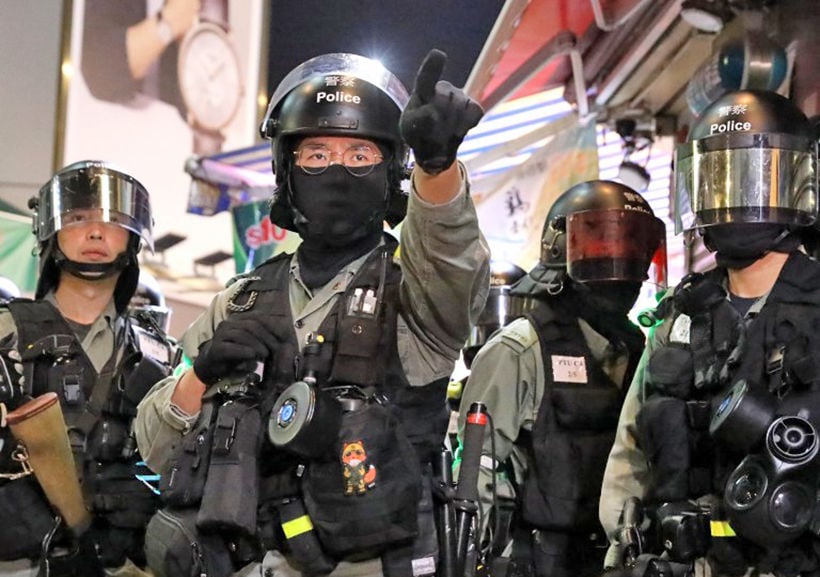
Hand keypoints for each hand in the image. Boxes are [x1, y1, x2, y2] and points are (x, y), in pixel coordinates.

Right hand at [193, 313, 278, 385]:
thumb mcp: (253, 344)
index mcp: (239, 319)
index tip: (285, 337)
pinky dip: (244, 351)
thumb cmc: (237, 354)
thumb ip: (265, 338)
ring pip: (242, 335)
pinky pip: (231, 348)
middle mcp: (229, 324)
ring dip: (257, 345)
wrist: (211, 365)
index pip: (259, 317)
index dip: (273, 326)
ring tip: (266, 355)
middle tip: (276, 349)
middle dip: (267, 337)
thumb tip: (286, 336)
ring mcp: (221, 335)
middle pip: (252, 325)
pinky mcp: (215, 349)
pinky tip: (253, 356)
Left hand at [399, 49, 483, 174]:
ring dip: (451, 127)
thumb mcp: (410, 128)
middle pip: (445, 102)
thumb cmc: (418, 132)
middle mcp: (443, 88)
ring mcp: (460, 96)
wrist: (434, 147)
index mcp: (423, 90)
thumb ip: (418, 120)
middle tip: (432, 133)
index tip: (439, 55)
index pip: (426, 76)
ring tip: (443, 133)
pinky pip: (474, 113)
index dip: (433, 66)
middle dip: (440, 121)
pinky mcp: (474, 107)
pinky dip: (466, 126)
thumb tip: (433, 114)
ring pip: (460, 109)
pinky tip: (457, 131)